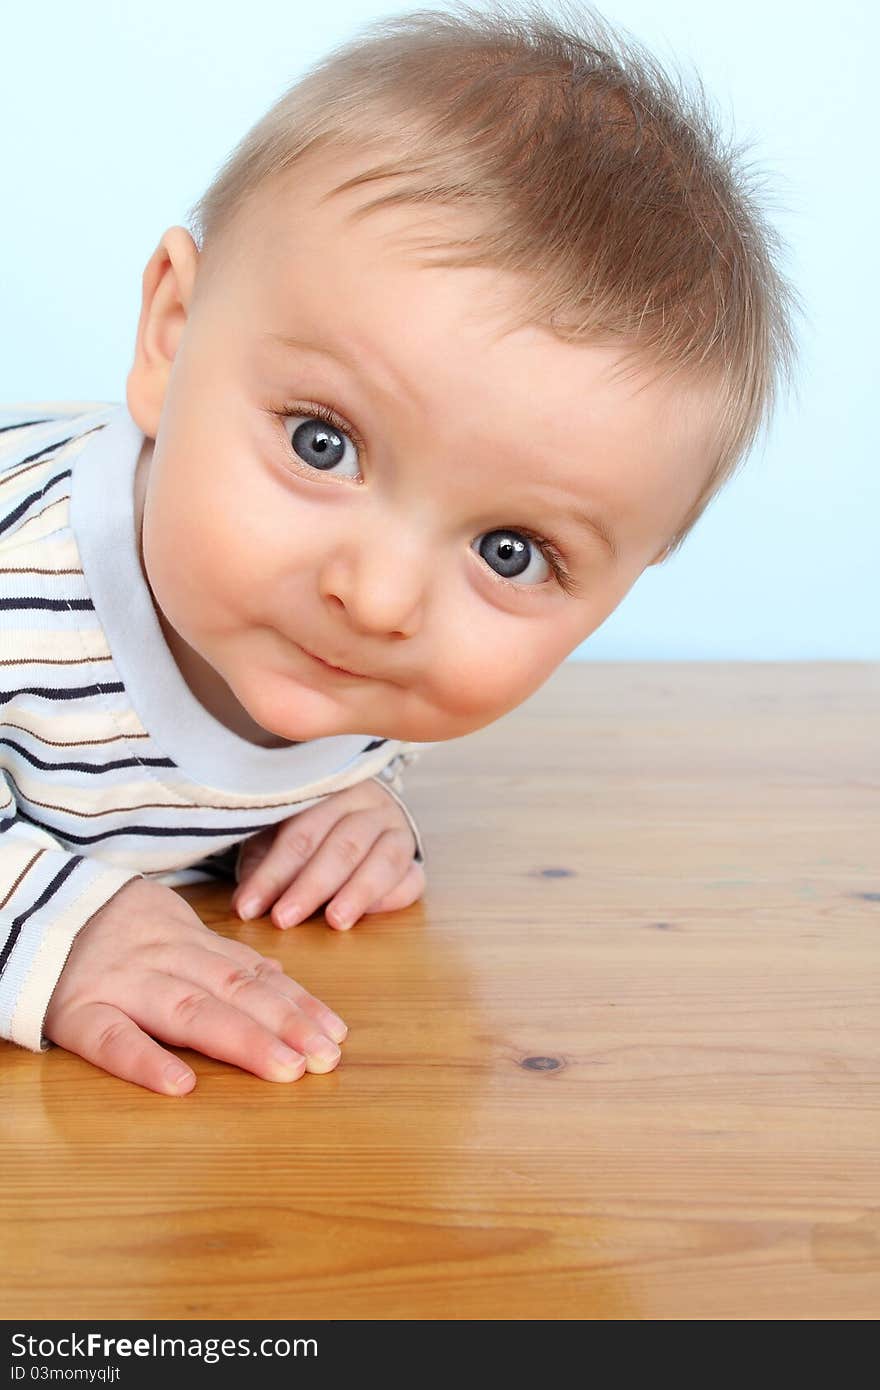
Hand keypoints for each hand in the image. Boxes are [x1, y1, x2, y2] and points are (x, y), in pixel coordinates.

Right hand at [43, 876, 348, 1095]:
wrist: (32, 904)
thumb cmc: (112, 930)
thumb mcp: (171, 931)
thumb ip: (220, 958)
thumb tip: (278, 976)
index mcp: (188, 943)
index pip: (252, 974)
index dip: (297, 1004)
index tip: (336, 1034)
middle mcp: (163, 959)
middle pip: (233, 991)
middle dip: (285, 1024)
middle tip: (325, 1058)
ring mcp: (121, 984)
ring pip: (188, 1010)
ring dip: (242, 1040)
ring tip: (284, 1068)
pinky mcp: (76, 1012)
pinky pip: (112, 1038)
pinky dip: (146, 1061)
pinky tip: (181, 1086)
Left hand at [231, 777, 424, 931]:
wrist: (358, 812)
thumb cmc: (306, 830)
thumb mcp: (276, 836)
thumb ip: (263, 867)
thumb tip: (244, 905)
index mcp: (329, 791)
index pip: (300, 834)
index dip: (272, 874)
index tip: (247, 907)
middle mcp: (368, 804)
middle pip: (342, 846)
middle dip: (311, 886)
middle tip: (284, 919)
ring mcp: (397, 829)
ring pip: (384, 860)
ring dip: (358, 893)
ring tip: (335, 921)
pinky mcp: (413, 859)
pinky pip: (412, 879)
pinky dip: (392, 897)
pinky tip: (368, 915)